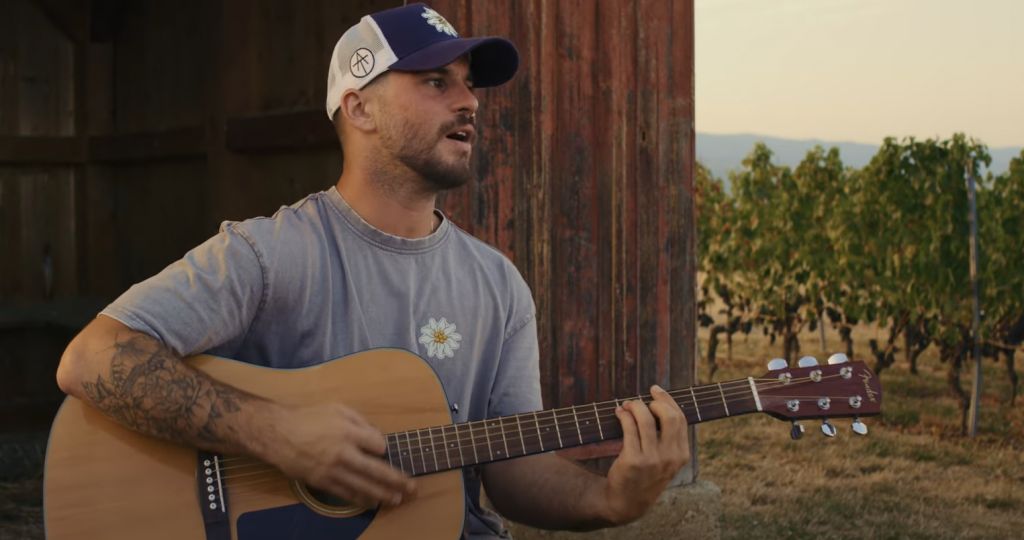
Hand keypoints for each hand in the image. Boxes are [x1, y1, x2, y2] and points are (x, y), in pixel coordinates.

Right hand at [255, 402, 416, 508]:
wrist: (277, 434)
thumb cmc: (307, 418)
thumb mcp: (336, 408)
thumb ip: (359, 421)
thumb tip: (376, 435)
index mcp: (348, 431)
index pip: (378, 445)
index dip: (382, 447)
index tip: (380, 448)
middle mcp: (343, 453)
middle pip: (377, 470)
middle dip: (397, 480)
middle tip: (412, 488)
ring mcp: (333, 470)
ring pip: (364, 486)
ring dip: (383, 494)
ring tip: (398, 499)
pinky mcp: (322, 482)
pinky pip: (346, 493)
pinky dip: (361, 499)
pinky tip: (372, 502)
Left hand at [601, 385, 689, 525]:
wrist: (627, 503)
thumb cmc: (645, 475)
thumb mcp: (665, 461)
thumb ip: (667, 438)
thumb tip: (660, 403)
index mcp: (681, 454)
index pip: (680, 418)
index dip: (668, 400)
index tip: (656, 390)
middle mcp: (670, 457)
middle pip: (668, 416)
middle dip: (653, 402)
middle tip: (640, 401)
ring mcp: (652, 459)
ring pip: (646, 419)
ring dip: (634, 406)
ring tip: (626, 406)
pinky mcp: (633, 460)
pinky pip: (629, 428)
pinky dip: (623, 415)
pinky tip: (618, 413)